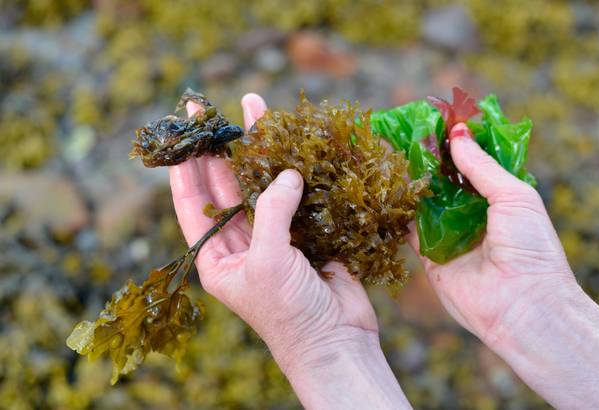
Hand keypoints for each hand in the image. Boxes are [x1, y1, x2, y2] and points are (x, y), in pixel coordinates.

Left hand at [169, 94, 410, 408]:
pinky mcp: (306, 232)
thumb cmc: (290, 312)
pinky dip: (296, 169)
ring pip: (262, 184)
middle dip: (220, 147)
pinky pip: (297, 193)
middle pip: (226, 186)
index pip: (192, 205)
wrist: (338, 339)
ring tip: (255, 106)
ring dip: (260, 149)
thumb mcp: (268, 262)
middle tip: (212, 109)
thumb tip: (288, 172)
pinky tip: (293, 141)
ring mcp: (274, 236)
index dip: (186, 167)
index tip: (182, 133)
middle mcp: (241, 244)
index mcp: (216, 258)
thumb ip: (271, 212)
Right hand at [409, 122, 575, 345]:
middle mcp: (473, 215)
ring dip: (411, 182)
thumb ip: (482, 166)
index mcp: (499, 198)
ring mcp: (450, 236)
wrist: (523, 305)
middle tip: (406, 134)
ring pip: (424, 202)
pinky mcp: (430, 257)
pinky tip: (387, 190)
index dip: (455, 144)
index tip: (435, 122)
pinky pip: (410, 230)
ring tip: (391, 154)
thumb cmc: (530, 247)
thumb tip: (458, 134)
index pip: (472, 165)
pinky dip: (399, 213)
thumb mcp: (513, 196)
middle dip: (428, 161)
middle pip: (445, 182)